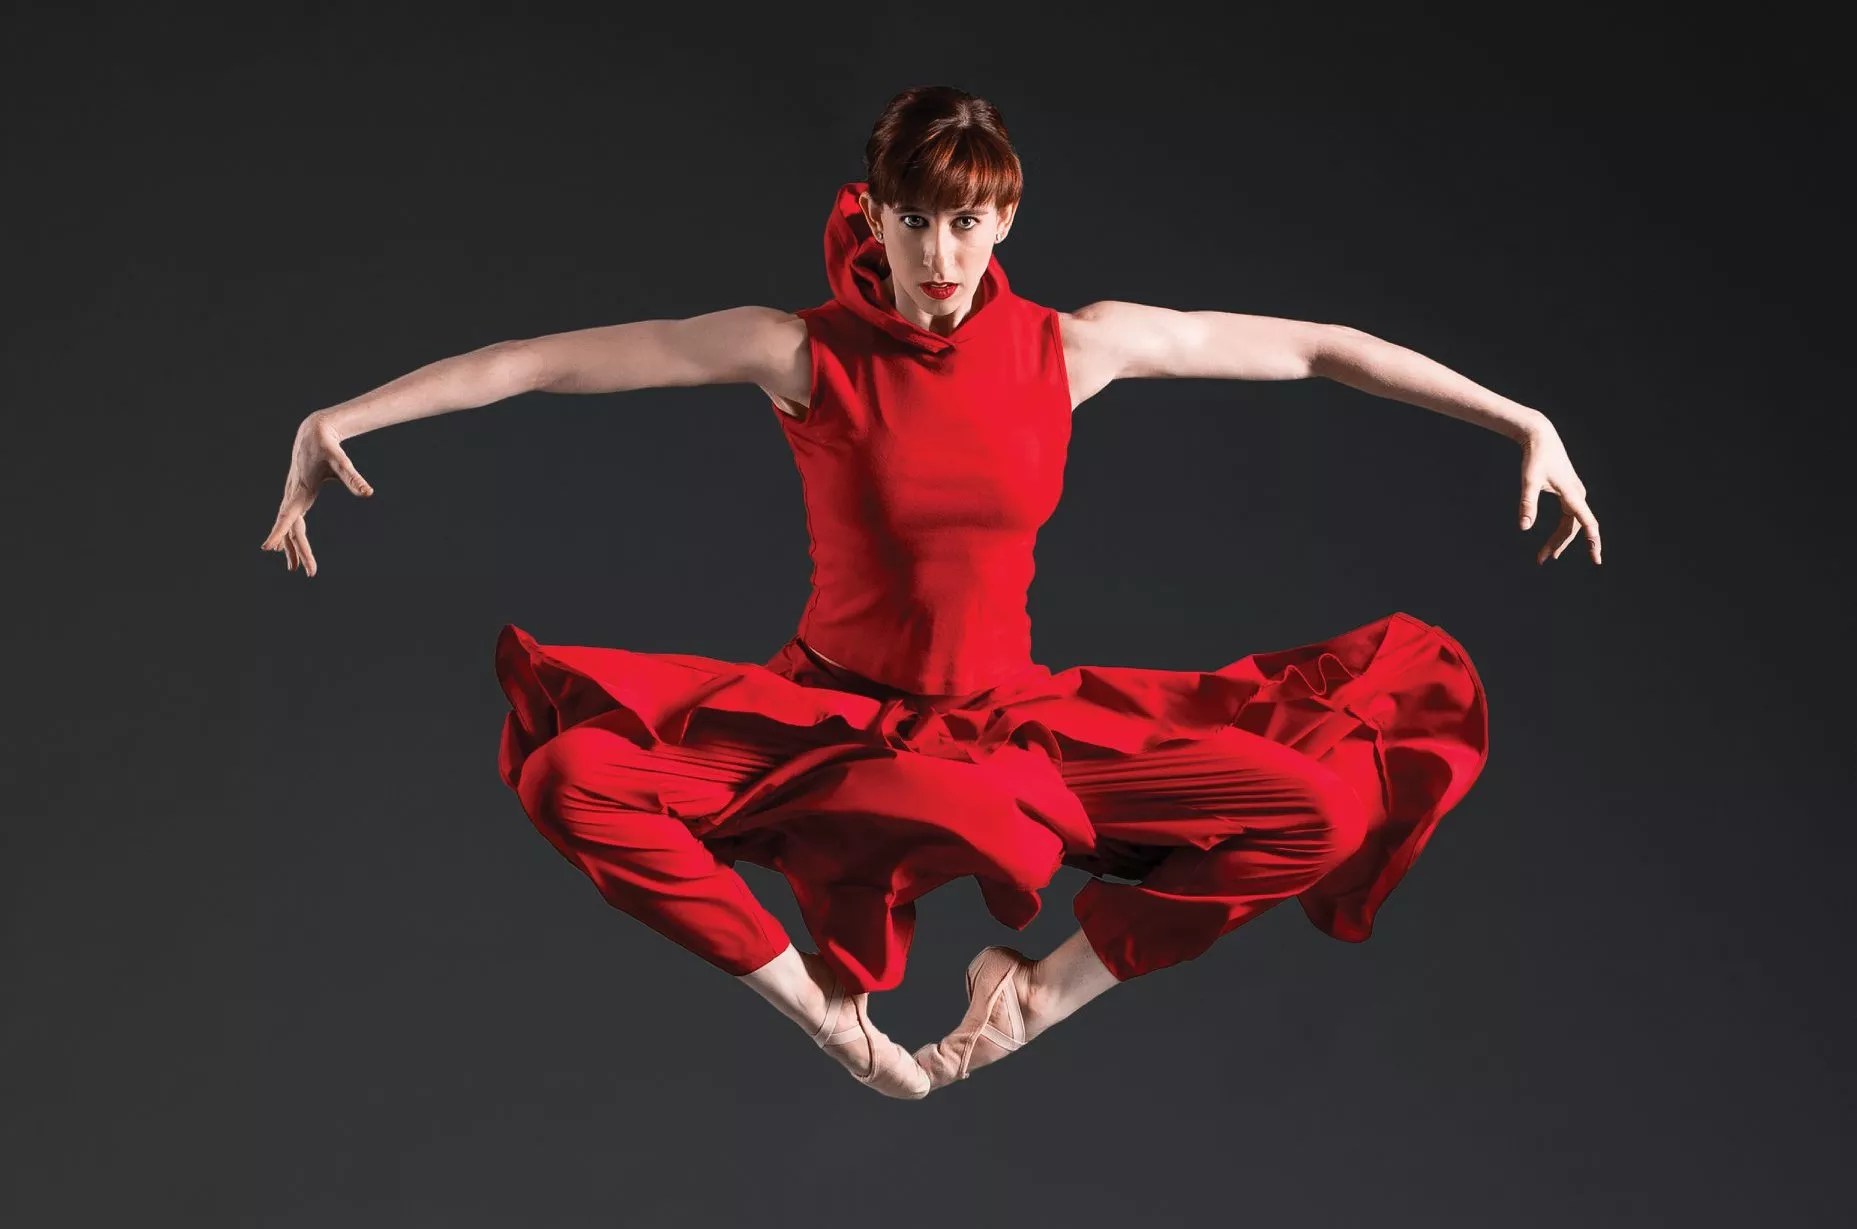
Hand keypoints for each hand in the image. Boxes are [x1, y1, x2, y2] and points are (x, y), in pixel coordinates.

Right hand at [259, 410, 372, 576]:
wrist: (313, 433)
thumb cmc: (327, 446)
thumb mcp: (341, 462)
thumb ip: (353, 478)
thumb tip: (368, 493)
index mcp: (300, 490)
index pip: (287, 516)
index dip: (277, 532)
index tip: (266, 547)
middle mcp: (294, 495)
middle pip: (293, 529)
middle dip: (300, 550)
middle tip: (311, 572)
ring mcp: (293, 496)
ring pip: (290, 526)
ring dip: (293, 547)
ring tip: (295, 569)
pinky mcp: (297, 495)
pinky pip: (291, 519)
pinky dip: (291, 534)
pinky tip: (290, 547)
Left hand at [1518, 418, 1601, 565]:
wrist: (1540, 437)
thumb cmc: (1535, 458)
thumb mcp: (1528, 481)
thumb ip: (1527, 504)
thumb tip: (1524, 527)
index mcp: (1572, 494)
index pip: (1587, 523)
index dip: (1593, 542)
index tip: (1596, 558)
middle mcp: (1577, 495)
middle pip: (1573, 528)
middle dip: (1559, 545)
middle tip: (1542, 560)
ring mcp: (1575, 494)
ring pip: (1570, 524)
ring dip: (1558, 540)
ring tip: (1544, 556)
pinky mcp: (1569, 492)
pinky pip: (1569, 517)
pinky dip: (1560, 530)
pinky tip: (1552, 541)